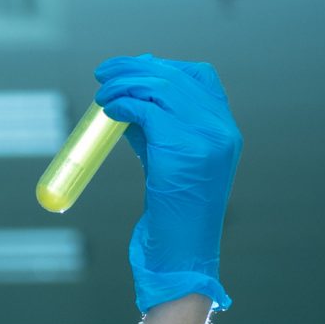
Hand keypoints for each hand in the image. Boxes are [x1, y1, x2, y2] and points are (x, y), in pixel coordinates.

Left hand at [96, 56, 240, 311]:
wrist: (180, 257)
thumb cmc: (171, 217)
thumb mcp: (168, 164)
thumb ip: (155, 132)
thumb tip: (126, 103)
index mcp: (224, 131)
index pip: (200, 78)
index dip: (163, 66)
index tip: (131, 67)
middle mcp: (221, 130)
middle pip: (176, 77)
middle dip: (136, 68)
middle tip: (104, 72)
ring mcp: (206, 140)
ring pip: (161, 88)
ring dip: (125, 83)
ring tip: (101, 92)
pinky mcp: (182, 152)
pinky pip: (148, 111)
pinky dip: (123, 103)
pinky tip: (108, 109)